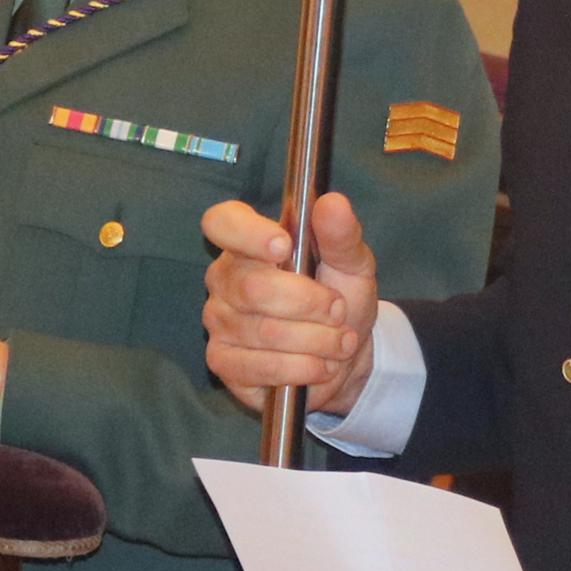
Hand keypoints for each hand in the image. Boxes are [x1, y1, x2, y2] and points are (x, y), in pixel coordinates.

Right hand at [201, 189, 378, 415]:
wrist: (343, 355)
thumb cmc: (340, 298)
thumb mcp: (352, 263)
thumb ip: (341, 235)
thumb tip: (332, 202)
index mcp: (248, 242)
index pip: (223, 222)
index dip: (249, 234)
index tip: (285, 246)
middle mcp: (224, 278)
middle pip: (253, 288)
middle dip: (309, 304)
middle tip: (340, 312)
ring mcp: (218, 321)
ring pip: (264, 332)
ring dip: (316, 340)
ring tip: (340, 342)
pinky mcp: (222, 362)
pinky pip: (259, 366)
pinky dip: (301, 368)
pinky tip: (320, 365)